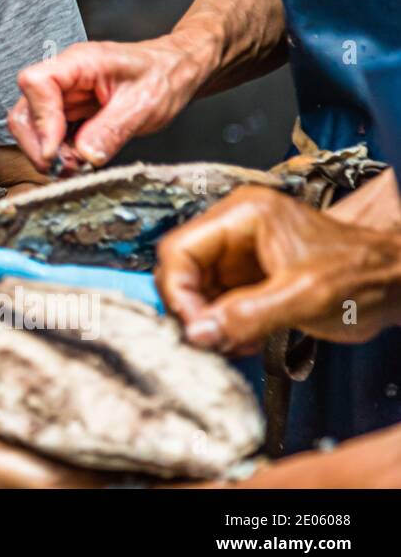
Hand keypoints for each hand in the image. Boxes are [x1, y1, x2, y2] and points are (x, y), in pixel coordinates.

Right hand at [7, 34, 214, 170]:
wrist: (177, 71)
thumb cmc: (164, 76)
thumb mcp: (145, 105)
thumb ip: (112, 130)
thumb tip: (84, 155)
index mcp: (79, 62)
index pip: (36, 83)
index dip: (40, 120)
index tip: (55, 151)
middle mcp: (63, 77)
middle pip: (24, 112)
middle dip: (39, 146)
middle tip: (66, 168)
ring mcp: (63, 96)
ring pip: (32, 128)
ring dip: (48, 154)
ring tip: (78, 167)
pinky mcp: (68, 113)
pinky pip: (50, 136)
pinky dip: (59, 154)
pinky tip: (81, 161)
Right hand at [156, 186, 400, 352]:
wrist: (395, 283)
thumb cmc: (363, 273)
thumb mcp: (305, 297)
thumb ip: (248, 314)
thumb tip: (198, 331)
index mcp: (244, 215)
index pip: (180, 249)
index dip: (178, 290)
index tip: (192, 326)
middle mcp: (235, 229)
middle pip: (182, 270)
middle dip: (193, 309)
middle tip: (209, 339)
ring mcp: (239, 254)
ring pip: (195, 290)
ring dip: (207, 322)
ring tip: (232, 340)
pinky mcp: (246, 277)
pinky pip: (215, 303)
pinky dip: (223, 326)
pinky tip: (242, 337)